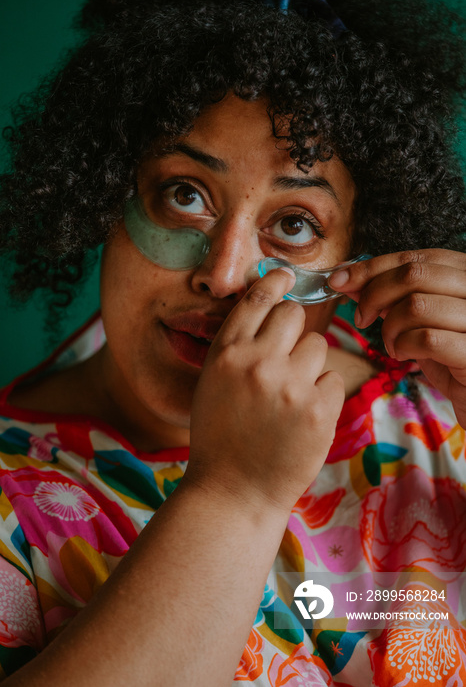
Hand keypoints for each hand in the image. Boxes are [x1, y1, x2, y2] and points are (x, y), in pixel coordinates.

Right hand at [186, 268, 344, 513]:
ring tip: (292, 397)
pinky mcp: (319, 411)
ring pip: (318, 345)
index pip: (257, 298)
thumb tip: (267, 310)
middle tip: (288, 355)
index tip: (286, 275)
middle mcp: (257, 362)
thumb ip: (236, 348)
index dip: (275, 281)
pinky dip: (324, 395)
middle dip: (294, 330)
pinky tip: (304, 418)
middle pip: (294, 314)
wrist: (233, 492)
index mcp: (226, 354)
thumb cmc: (220, 438)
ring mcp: (290, 386)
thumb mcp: (212, 384)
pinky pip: (334, 379)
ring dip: (310, 366)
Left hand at [329, 249, 465, 427]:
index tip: (339, 280)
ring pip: (416, 305)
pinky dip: (403, 346)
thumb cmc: (449, 354)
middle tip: (361, 318)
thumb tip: (347, 279)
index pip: (415, 257)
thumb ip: (389, 296)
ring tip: (391, 345)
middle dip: (374, 295)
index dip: (372, 267)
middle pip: (414, 274)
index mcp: (465, 274)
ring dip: (390, 327)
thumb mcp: (417, 319)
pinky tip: (403, 354)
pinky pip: (426, 339)